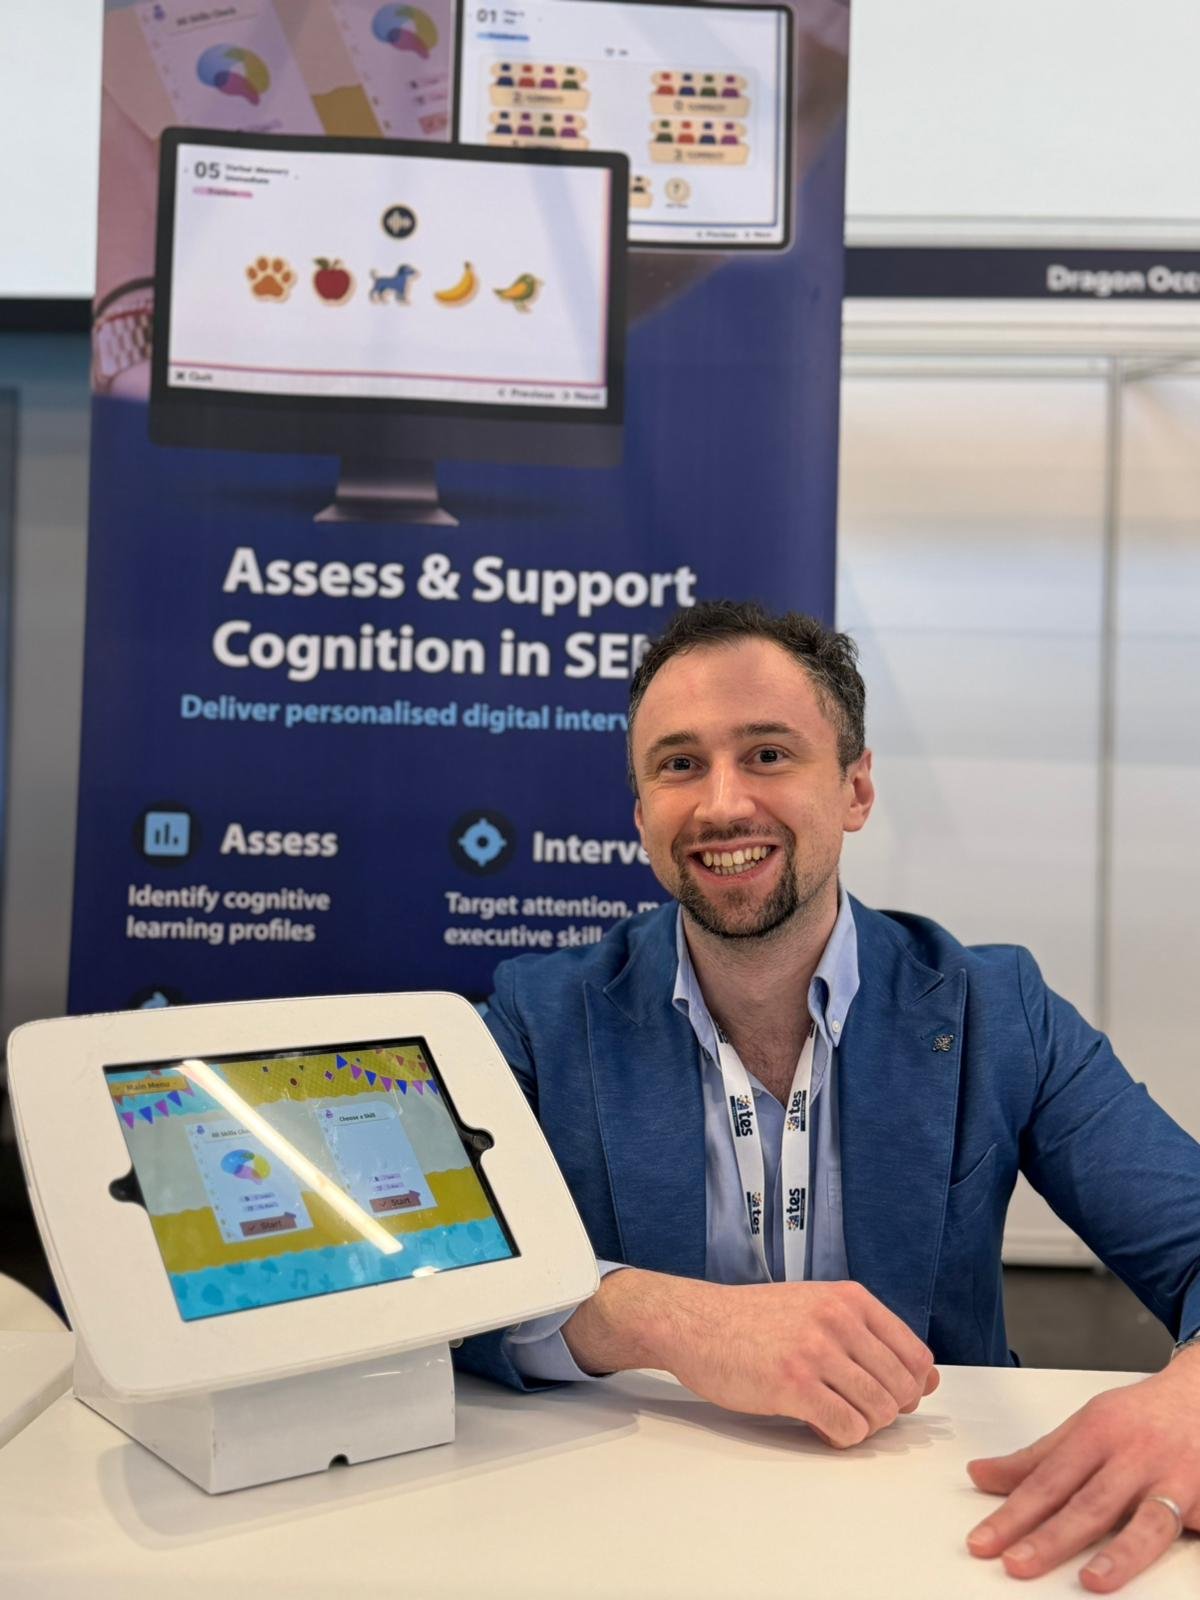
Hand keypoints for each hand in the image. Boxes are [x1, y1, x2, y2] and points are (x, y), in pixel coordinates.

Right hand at [564, 1271, 937, 1446]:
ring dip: (861, 1426)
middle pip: (901, 1388)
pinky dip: (840, 1438)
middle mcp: (838, 1320)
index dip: (910, 1386)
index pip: (916, 1355)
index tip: (887, 1396)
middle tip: (853, 1409)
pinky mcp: (793, 1384)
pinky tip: (815, 1422)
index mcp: (850, 1298)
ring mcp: (816, 1351)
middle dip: (885, 1411)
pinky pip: (847, 1429)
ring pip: (878, 1412)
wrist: (696, 1322)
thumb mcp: (816, 1306)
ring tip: (832, 1414)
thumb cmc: (754, 1319)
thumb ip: (866, 1335)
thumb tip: (924, 1380)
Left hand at [966, 1351, 1199, 1589]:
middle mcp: (1133, 1456)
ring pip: (1145, 1523)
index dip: (1012, 1513)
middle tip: (1014, 1563)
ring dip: (1119, 1554)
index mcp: (1096, 1433)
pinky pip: (1188, 1528)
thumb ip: (1036, 1459)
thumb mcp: (1085, 1426)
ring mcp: (1174, 1481)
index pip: (1046, 1480)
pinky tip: (1154, 1577)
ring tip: (1090, 1581)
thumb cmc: (1138, 1417)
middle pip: (1088, 1503)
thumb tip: (980, 1476)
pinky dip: (1176, 1545)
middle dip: (1050, 1538)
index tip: (983, 1541)